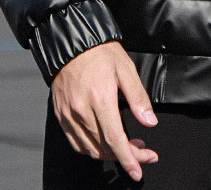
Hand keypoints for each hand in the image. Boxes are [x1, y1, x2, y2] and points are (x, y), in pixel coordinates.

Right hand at [51, 40, 158, 181]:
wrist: (71, 42)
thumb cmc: (100, 52)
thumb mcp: (126, 69)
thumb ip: (138, 97)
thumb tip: (149, 121)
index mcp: (100, 98)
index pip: (115, 140)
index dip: (129, 159)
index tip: (139, 169)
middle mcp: (81, 110)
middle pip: (104, 147)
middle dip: (125, 156)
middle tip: (142, 152)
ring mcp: (68, 114)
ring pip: (89, 148)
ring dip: (109, 154)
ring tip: (126, 146)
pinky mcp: (61, 115)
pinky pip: (76, 142)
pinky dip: (91, 149)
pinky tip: (104, 144)